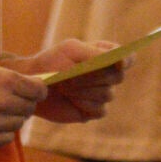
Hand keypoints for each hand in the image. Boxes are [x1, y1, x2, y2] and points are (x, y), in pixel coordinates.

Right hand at [0, 59, 46, 148]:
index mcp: (5, 81)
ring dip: (13, 117)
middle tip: (12, 100)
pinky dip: (3, 131)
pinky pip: (6, 137)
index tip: (34, 91)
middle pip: (29, 108)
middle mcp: (2, 103)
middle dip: (24, 103)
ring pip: (18, 123)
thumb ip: (6, 74)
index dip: (38, 90)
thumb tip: (27, 82)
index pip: (38, 90)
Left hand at [3, 41, 122, 121]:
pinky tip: (71, 99)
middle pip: (118, 77)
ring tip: (64, 85)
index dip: (126, 60)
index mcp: (104, 55)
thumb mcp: (71, 50)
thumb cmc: (51, 62)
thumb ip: (95, 53)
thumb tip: (120, 59)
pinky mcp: (93, 111)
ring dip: (84, 90)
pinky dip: (84, 104)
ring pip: (107, 94)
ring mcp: (101, 93)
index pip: (127, 58)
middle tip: (70, 75)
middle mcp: (107, 75)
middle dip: (93, 76)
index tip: (118, 63)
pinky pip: (100, 109)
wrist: (33, 85)